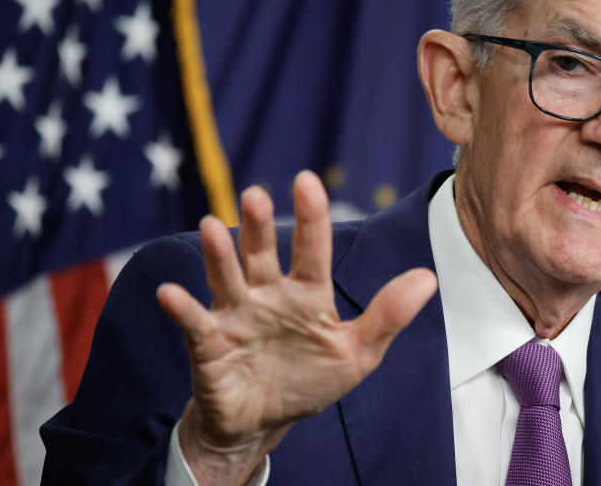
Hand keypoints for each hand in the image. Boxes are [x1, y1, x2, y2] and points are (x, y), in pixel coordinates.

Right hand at [156, 171, 437, 483]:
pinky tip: (172, 294)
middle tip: (256, 195)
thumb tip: (428, 278)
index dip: (312, 216)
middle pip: (263, 253)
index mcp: (307, 293)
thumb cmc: (311, 379)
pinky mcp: (209, 343)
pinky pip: (194, 322)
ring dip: (219, 254)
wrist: (266, 421)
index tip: (307, 180)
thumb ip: (388, 316)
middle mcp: (268, 294)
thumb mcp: (357, 353)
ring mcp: (236, 315)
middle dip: (260, 225)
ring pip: (227, 277)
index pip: (313, 249)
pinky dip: (182, 308)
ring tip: (211, 227)